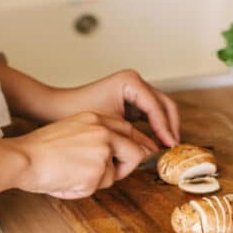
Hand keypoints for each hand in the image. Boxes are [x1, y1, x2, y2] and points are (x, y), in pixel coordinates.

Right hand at [13, 111, 153, 198]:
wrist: (22, 158)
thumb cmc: (38, 148)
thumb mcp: (70, 129)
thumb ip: (94, 136)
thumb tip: (113, 155)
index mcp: (94, 118)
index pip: (127, 129)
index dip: (131, 145)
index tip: (133, 154)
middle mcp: (103, 131)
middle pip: (135, 150)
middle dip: (127, 165)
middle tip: (111, 173)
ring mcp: (102, 151)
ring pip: (115, 173)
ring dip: (99, 180)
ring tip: (72, 174)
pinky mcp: (97, 171)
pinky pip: (99, 187)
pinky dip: (84, 189)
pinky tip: (66, 180)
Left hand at [50, 70, 180, 146]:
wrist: (58, 108)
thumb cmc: (78, 112)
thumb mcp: (110, 126)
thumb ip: (134, 137)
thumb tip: (154, 151)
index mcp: (130, 82)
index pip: (155, 106)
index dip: (164, 127)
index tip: (170, 144)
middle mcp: (135, 82)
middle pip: (164, 104)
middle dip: (170, 126)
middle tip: (173, 146)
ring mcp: (134, 90)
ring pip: (159, 108)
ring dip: (165, 127)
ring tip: (168, 147)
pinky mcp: (130, 100)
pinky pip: (149, 113)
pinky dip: (155, 127)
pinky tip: (157, 143)